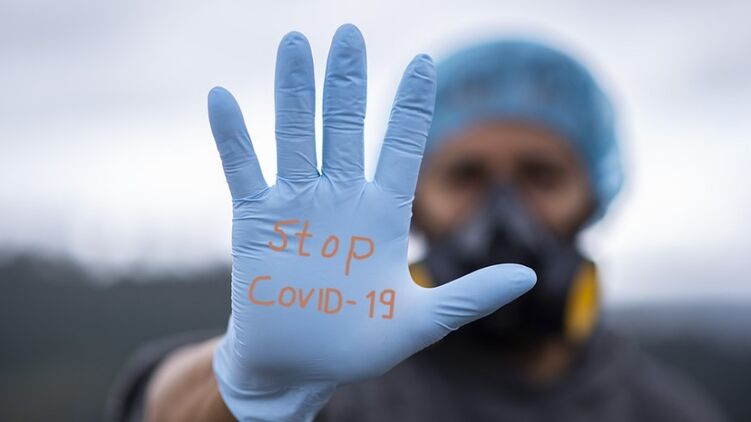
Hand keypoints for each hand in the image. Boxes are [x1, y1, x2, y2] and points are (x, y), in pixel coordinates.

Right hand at [209, 24, 535, 421]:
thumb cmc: (358, 343)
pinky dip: (232, 137)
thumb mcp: (421, 321)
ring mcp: (296, 206)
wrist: (300, 367)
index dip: (410, 105)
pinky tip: (221, 98)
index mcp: (382, 214)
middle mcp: (340, 199)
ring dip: (294, 90)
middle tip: (349, 33)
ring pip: (295, 135)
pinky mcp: (256, 223)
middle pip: (344, 126)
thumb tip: (528, 278)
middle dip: (347, 81)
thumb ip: (469, 296)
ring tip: (295, 42)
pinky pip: (243, 171)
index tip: (424, 62)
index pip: (399, 146)